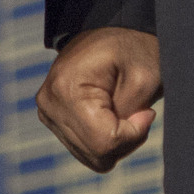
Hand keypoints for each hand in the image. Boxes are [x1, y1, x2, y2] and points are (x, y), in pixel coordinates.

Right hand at [38, 26, 162, 171]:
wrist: (113, 36)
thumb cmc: (132, 50)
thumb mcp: (144, 78)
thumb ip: (132, 118)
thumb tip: (120, 139)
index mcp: (65, 89)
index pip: (103, 143)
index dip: (133, 134)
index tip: (145, 111)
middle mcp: (49, 102)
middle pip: (96, 154)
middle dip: (125, 139)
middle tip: (136, 111)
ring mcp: (47, 112)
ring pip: (91, 157)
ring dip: (115, 140)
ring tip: (122, 108)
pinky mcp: (53, 119)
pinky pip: (86, 151)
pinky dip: (105, 140)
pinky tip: (110, 116)